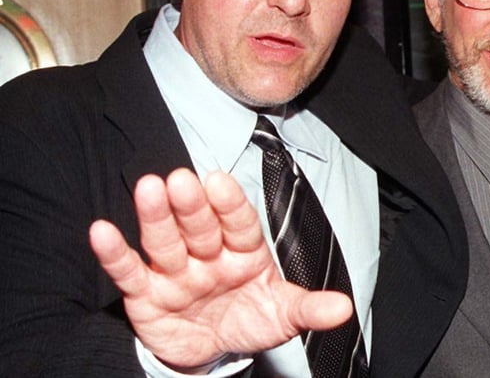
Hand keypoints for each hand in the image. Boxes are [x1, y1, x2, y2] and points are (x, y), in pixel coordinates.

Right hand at [89, 168, 351, 369]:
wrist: (212, 352)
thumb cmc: (249, 320)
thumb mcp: (282, 316)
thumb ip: (309, 309)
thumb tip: (344, 308)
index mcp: (244, 252)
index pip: (239, 223)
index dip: (229, 203)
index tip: (219, 181)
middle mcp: (207, 255)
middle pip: (199, 227)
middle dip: (191, 205)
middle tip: (181, 179)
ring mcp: (174, 273)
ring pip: (164, 241)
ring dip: (156, 217)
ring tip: (148, 188)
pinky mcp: (145, 295)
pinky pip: (128, 272)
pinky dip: (114, 253)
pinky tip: (102, 231)